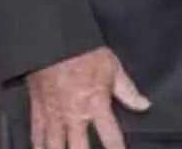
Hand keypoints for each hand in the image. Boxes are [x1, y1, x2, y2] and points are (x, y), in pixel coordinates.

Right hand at [26, 46, 149, 148]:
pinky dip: (39, 146)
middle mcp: (74, 115)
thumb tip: (144, 104)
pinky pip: (37, 135)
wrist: (53, 44)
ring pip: (54, 147)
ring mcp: (54, 116)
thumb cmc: (84, 53)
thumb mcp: (114, 69)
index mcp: (96, 105)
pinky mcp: (37, 111)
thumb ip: (129, 91)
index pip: (110, 136)